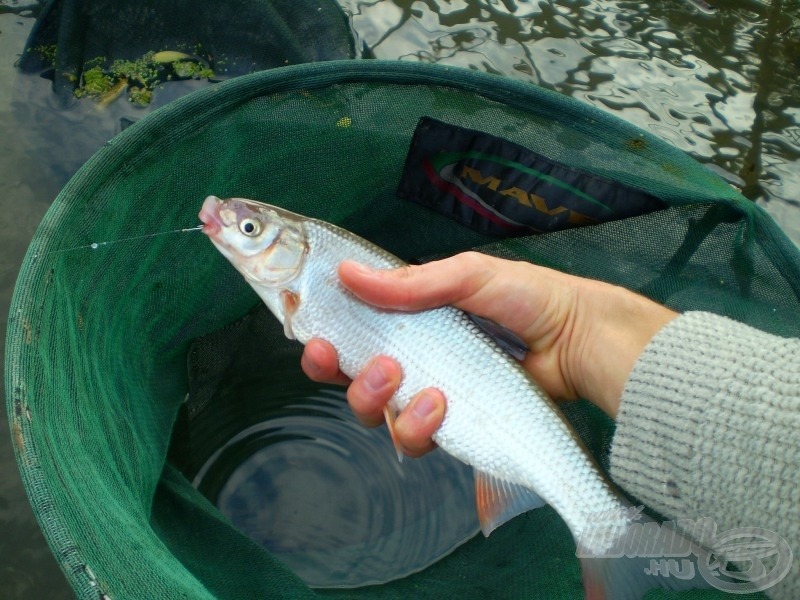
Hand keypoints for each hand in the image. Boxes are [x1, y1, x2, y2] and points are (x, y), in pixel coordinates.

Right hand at [301, 252, 676, 455]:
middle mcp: (416, 360)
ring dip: (380, 403)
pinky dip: (416, 426)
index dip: (326, 342)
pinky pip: (415, 438)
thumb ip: (410, 282)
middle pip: (354, 382)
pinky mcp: (454, 427)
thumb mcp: (468, 276)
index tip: (313, 338)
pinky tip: (440, 405)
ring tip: (414, 384)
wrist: (579, 340)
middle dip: (348, 379)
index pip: (354, 334)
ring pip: (379, 416)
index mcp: (412, 321)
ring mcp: (432, 396)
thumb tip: (345, 273)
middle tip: (379, 365)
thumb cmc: (529, 298)